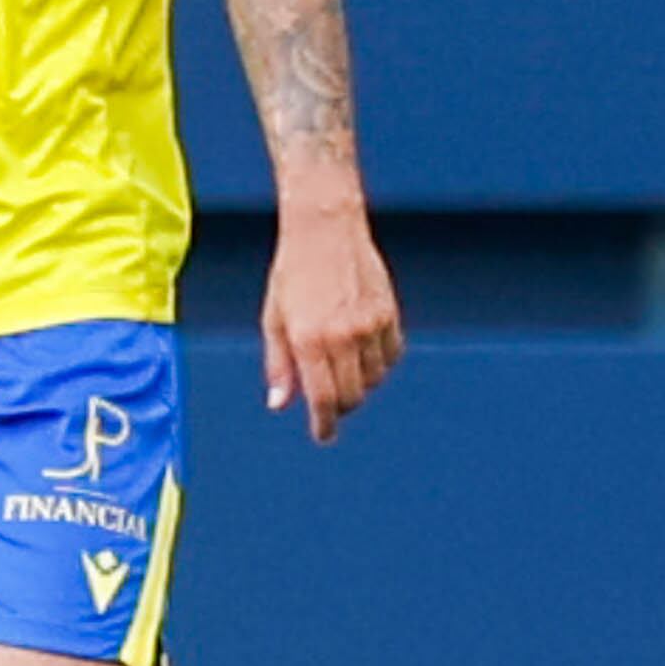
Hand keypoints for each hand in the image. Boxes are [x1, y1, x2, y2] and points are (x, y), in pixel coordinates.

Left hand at [263, 204, 402, 441]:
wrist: (325, 230)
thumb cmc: (291, 274)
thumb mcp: (274, 318)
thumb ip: (278, 364)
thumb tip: (280, 405)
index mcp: (307, 339)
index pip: (323, 398)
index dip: (324, 424)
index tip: (323, 435)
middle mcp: (341, 336)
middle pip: (351, 395)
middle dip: (340, 406)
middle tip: (329, 404)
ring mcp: (369, 325)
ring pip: (373, 379)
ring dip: (359, 384)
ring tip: (341, 367)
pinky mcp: (389, 315)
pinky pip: (390, 356)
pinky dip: (378, 363)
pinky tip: (362, 351)